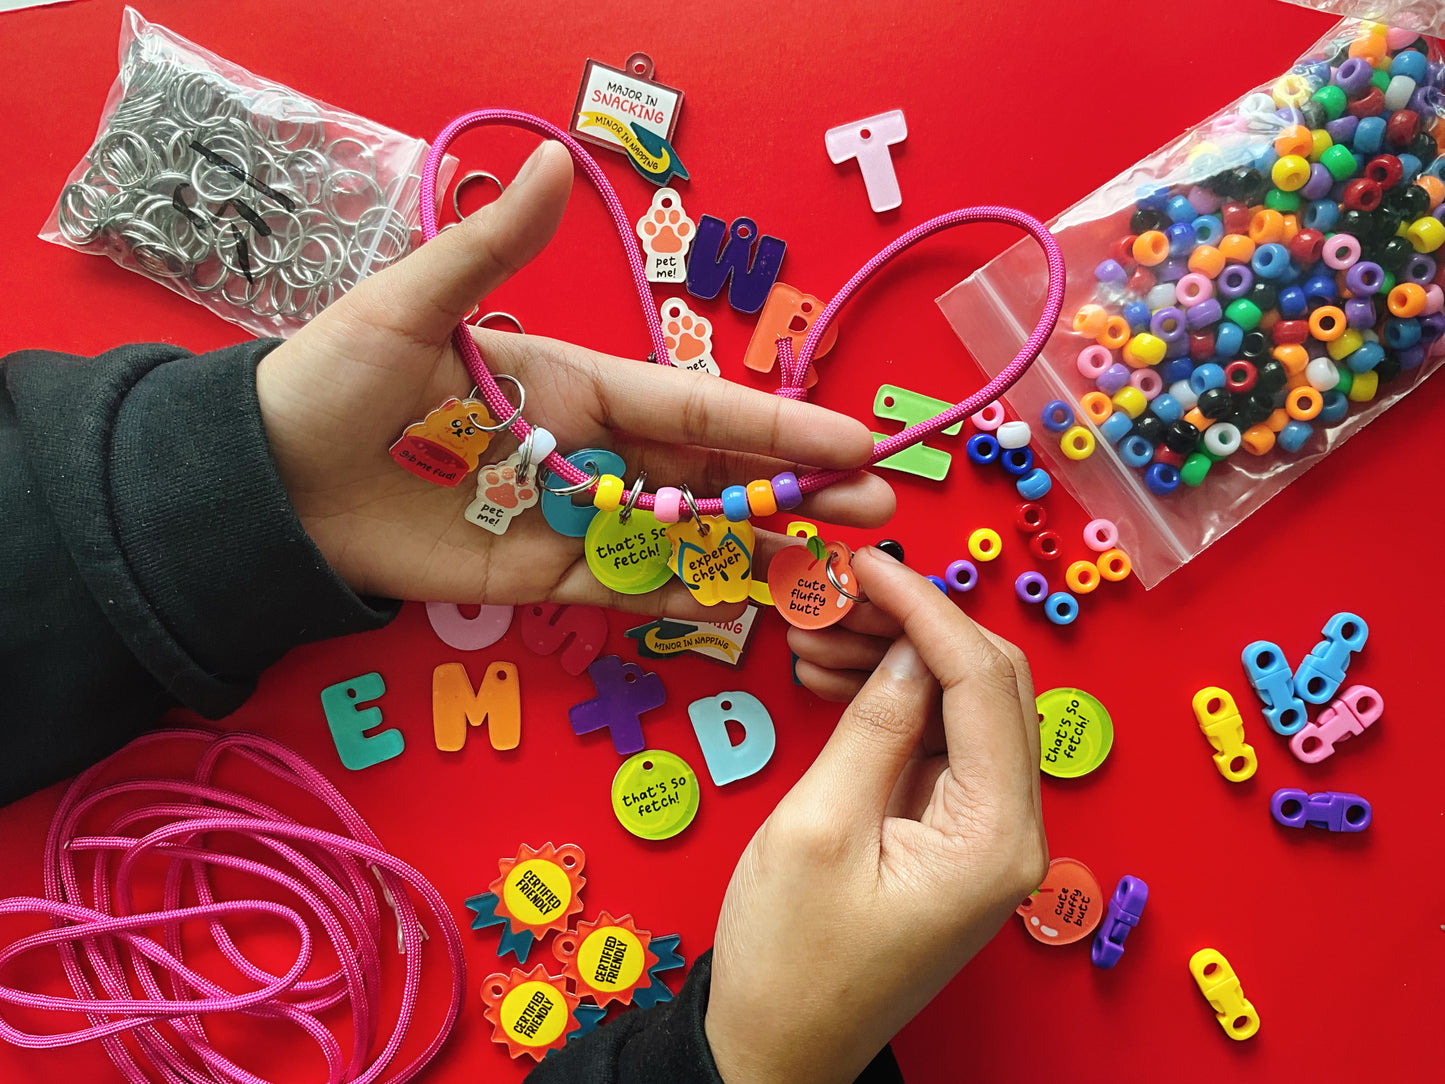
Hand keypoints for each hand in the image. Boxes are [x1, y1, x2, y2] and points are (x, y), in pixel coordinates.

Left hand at [256, 142, 893, 615]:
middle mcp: (588, 454)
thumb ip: (492, 251)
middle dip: (793, 497)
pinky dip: (676, 599)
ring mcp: (566, 522)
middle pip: (710, 480)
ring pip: (679, 540)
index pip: (697, 412)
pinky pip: (620, 592)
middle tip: (873, 515)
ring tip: (828, 574)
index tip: (852, 443)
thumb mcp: (412, 307)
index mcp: (577, 385)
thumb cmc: (335, 382)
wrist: (262, 484)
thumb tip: (557, 160)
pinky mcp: (532, 581)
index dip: (777, 429)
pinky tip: (737, 608)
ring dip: (753, 554)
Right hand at [706, 547, 1047, 1083]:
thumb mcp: (819, 826)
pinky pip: (936, 743)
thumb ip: (875, 723)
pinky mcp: (953, 836)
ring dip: (898, 658)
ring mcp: (986, 835)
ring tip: (818, 634)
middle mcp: (1012, 832)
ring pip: (962, 707)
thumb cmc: (789, 958)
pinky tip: (835, 678)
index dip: (925, 608)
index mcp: (995, 837)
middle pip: (989, 686)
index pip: (983, 682)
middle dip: (915, 626)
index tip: (867, 563)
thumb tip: (907, 644)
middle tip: (836, 592)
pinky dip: (891, 701)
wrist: (776, 1048)